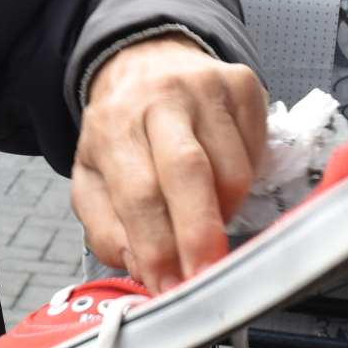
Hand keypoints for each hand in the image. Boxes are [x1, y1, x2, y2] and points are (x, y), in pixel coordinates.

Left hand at [72, 37, 266, 290]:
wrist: (147, 62)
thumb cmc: (122, 127)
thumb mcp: (92, 177)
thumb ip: (106, 229)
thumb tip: (141, 264)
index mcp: (113, 125)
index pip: (138, 194)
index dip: (157, 247)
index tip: (168, 285)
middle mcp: (159, 99)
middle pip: (188, 172)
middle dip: (199, 234)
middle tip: (205, 277)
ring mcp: (206, 88)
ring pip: (231, 169)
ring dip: (223, 212)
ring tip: (203, 219)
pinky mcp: (244, 86)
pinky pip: (256, 153)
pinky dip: (244, 183)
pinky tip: (219, 180)